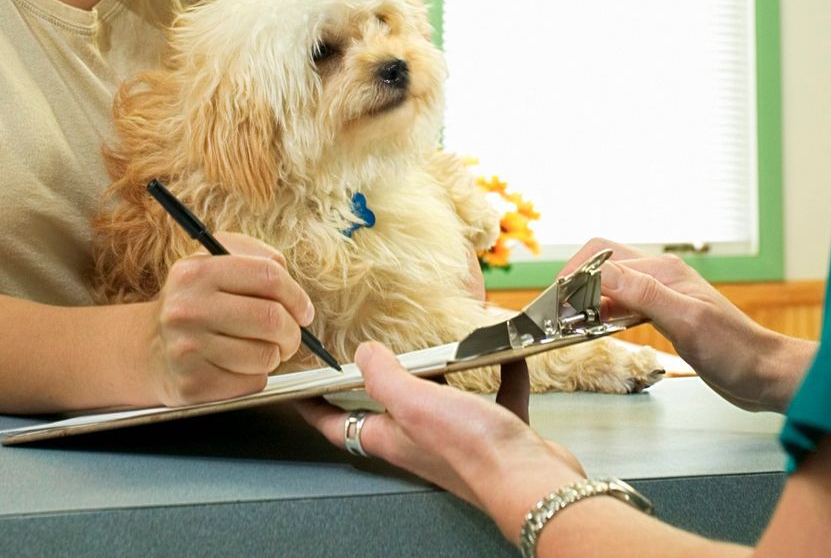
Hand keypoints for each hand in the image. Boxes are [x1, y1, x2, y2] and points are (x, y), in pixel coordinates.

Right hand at [147, 232, 317, 405]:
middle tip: (290, 335)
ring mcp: (187, 350)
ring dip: (274, 355)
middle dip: (292, 331)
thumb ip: (251, 255)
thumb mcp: (211, 263)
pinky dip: (255, 376)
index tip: (303, 310)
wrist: (148, 350)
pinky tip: (236, 366)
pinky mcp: (194, 385)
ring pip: (265, 355)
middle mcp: (187, 309)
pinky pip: (252, 383)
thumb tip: (285, 272)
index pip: (268, 276)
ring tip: (259, 349)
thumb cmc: (193, 304)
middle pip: (271, 318)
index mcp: (195, 272)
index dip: (296, 295)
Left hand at [301, 343, 586, 542]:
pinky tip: (506, 356)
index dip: (313, 409)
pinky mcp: (496, 435)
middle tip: (368, 356)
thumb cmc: (473, 450)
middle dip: (375, 385)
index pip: (338, 425)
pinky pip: (494, 398)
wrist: (533, 482)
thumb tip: (363, 354)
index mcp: (392, 437)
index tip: (297, 391)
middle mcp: (420, 442)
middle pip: (387, 413)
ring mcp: (459, 440)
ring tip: (440, 347)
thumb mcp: (414, 402)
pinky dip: (499, 376)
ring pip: (441, 403)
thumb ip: (383, 376)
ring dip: (440, 375)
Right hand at [564, 238, 811, 412]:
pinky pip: (623, 303)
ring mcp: (662, 294)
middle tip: (555, 312)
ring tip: (568, 323)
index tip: (553, 306)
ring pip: (611, 283)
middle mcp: (660, 276)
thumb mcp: (686, 322)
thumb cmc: (734, 351)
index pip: (603, 260)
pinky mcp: (664, 315)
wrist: (764, 374)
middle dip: (574, 280)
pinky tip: (596, 329)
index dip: (573, 279)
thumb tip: (599, 273)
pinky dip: (603, 312)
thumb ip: (644, 294)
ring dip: (587, 298)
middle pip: (603, 262)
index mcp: (664, 270)